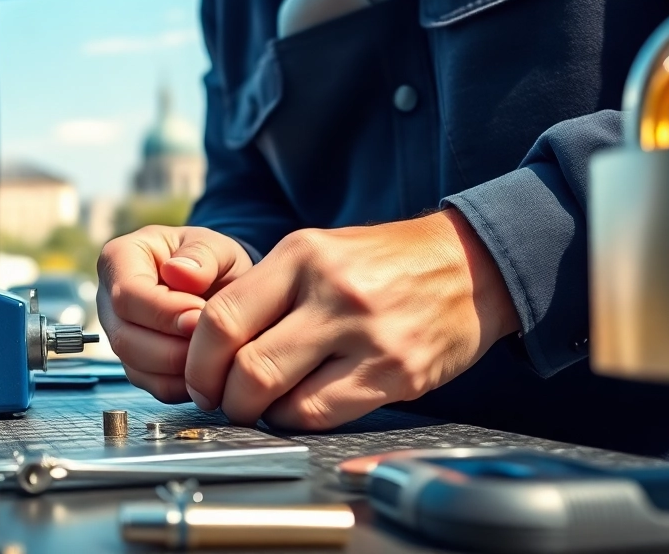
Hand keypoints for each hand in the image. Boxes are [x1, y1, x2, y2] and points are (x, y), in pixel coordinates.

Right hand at [97, 226, 252, 402]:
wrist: (218, 281)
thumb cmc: (209, 260)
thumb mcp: (213, 245)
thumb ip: (201, 256)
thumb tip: (181, 274)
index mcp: (119, 259)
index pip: (127, 294)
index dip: (164, 312)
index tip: (200, 316)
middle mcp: (109, 299)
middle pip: (124, 337)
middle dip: (172, 347)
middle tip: (211, 340)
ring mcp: (119, 333)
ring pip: (136, 366)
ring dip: (179, 368)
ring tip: (213, 352)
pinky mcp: (136, 362)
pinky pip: (153, 385)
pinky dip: (182, 384)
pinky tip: (207, 368)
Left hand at [183, 209, 519, 428]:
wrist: (470, 266)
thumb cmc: (383, 262)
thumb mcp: (317, 250)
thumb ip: (265, 290)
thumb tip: (206, 343)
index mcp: (302, 255)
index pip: (222, 318)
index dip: (198, 360)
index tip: (198, 377)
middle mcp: (332, 292)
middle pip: (246, 366)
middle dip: (223, 397)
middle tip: (224, 401)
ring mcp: (368, 335)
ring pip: (281, 399)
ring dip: (259, 414)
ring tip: (262, 406)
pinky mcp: (396, 373)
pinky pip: (323, 414)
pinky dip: (296, 420)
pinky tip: (299, 407)